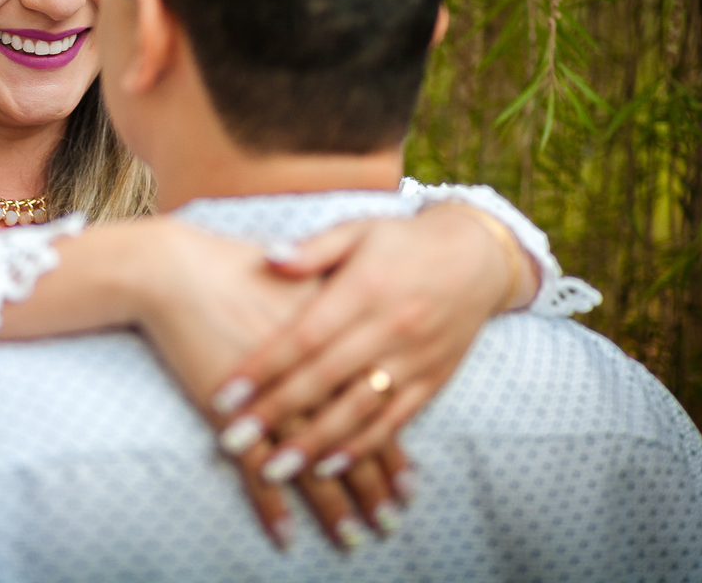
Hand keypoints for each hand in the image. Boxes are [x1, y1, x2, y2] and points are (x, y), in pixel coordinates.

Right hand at [130, 219, 411, 547]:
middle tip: (389, 521)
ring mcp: (269, 399)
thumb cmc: (236, 265)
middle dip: (372, 488)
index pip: (374, 407)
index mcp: (337, 340)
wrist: (176, 271)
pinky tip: (286, 532)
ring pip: (310, 462)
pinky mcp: (229, 414)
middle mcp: (311, 376)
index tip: (409, 486)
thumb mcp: (305, 267)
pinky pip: (254, 468)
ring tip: (351, 534)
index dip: (392, 450)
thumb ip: (344, 301)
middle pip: (350, 442)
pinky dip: (270, 504)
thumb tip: (368, 319)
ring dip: (331, 505)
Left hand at [208, 204, 539, 487]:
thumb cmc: (403, 243)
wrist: (478, 256)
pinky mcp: (433, 379)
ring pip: (358, 409)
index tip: (224, 395)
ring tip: (275, 470)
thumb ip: (313, 250)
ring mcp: (413, 358)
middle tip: (234, 441)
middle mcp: (389, 327)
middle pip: (323, 379)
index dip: (262, 368)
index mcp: (363, 289)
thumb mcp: (357, 231)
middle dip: (275, 414)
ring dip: (314, 443)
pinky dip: (362, 447)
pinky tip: (330, 465)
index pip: (303, 337)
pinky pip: (395, 420)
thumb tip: (268, 258)